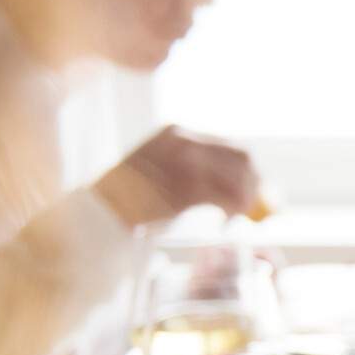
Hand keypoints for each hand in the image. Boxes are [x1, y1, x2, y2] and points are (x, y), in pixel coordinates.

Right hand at [92, 124, 261, 226]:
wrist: (100, 208)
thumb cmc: (132, 195)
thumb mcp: (163, 168)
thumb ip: (196, 167)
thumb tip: (239, 183)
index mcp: (178, 132)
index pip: (232, 146)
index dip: (249, 172)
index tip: (251, 192)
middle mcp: (184, 142)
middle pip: (243, 159)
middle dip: (253, 186)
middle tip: (248, 209)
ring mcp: (185, 163)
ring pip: (238, 179)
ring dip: (244, 201)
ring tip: (233, 218)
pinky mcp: (184, 188)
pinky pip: (224, 198)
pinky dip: (232, 211)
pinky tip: (223, 222)